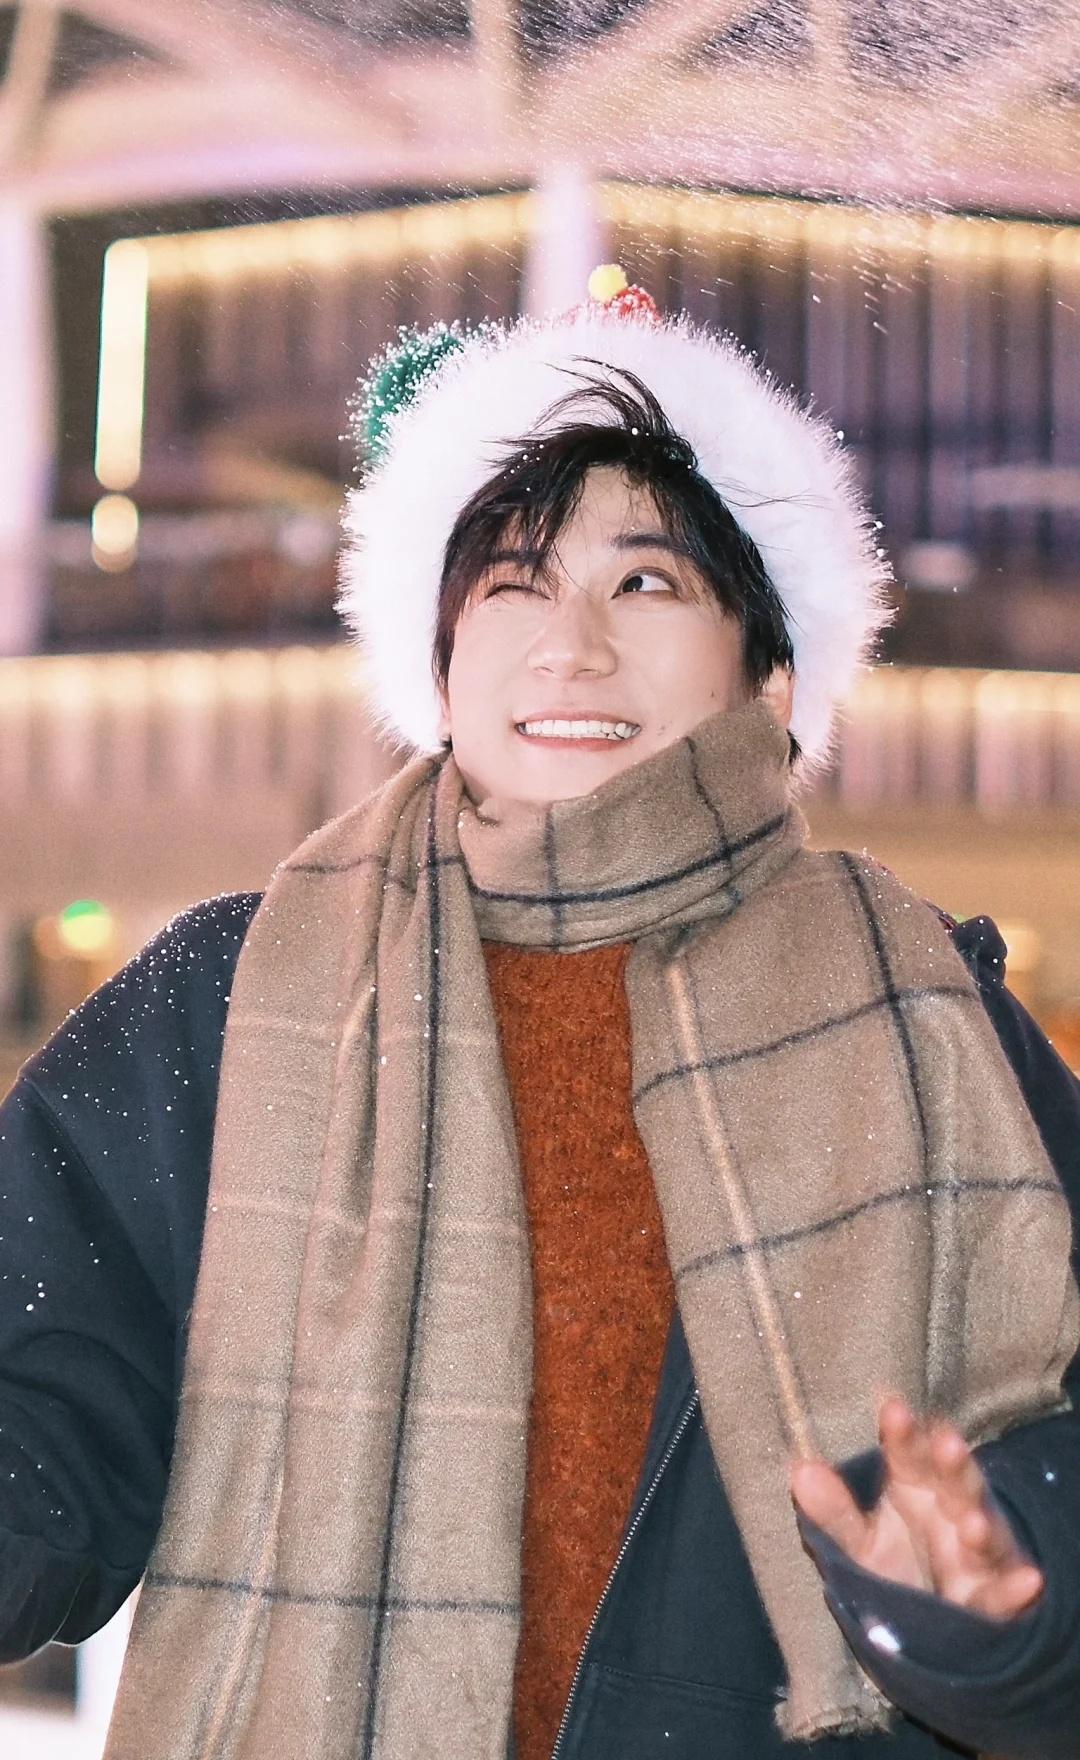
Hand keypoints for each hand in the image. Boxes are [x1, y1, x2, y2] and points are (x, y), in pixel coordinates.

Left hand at [789, 1395, 1044, 1619]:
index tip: (893, 1409)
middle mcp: (950, 1508)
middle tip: (947, 1443)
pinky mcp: (993, 1595)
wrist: (933, 1619)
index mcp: (913, 1485)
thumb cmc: (898, 1562)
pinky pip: (1003, 1593)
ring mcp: (976, 1551)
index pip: (906, 1453)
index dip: (901, 1434)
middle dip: (951, 1463)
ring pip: (982, 1531)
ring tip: (973, 1521)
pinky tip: (1029, 1580)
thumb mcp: (858, 1540)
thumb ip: (832, 1511)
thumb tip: (799, 1470)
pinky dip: (1017, 1588)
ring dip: (981, 1523)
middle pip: (953, 1479)